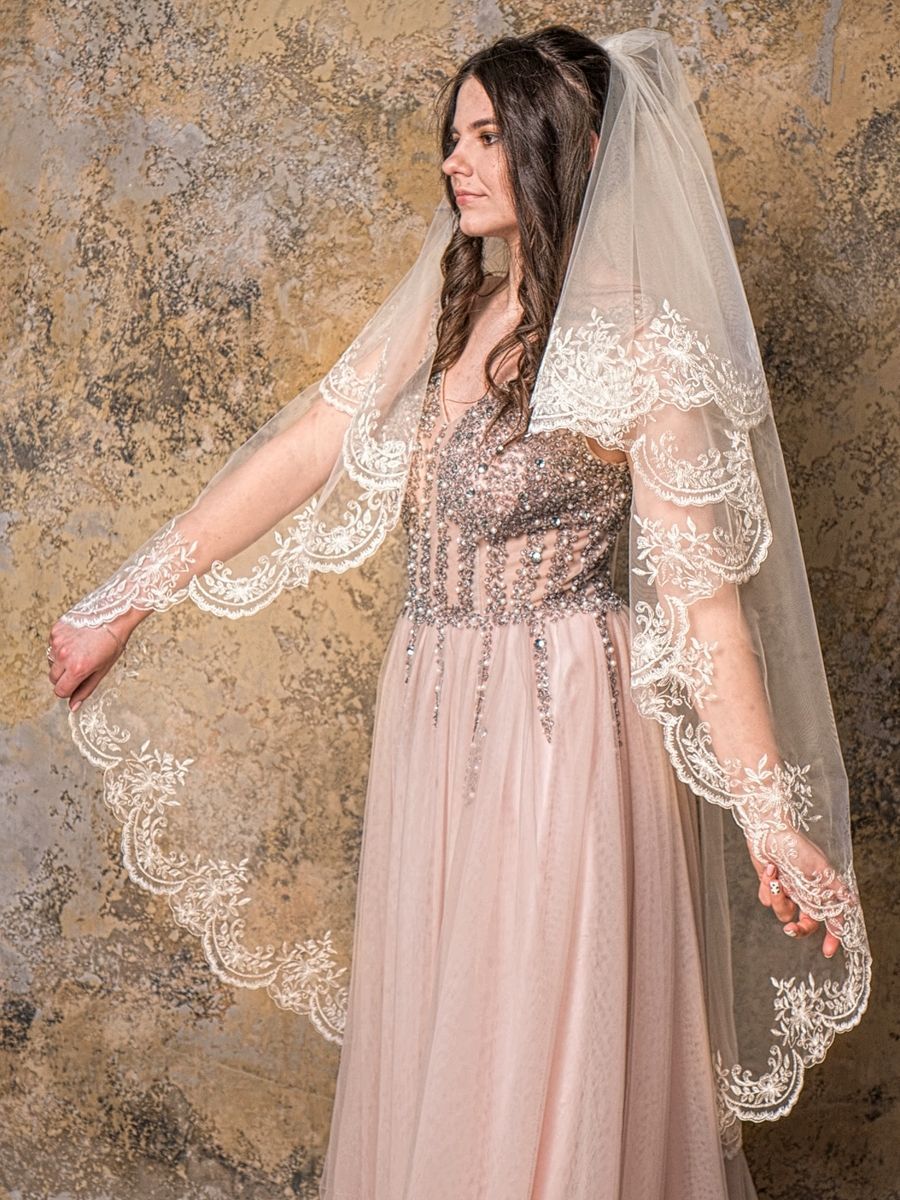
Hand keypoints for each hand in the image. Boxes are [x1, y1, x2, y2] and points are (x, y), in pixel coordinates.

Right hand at [46, 615, 132, 711]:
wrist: (115, 615)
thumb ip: (85, 689)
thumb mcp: (102, 670)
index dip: (69, 690)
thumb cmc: (113, 643)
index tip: (77, 683)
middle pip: (53, 678)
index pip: (60, 691)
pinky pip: (52, 646)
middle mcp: (64, 656)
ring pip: (51, 662)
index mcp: (77, 669)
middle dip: (64, 677)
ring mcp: (58, 642)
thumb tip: (73, 707)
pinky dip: (61, 646)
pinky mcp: (55, 630)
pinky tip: (76, 640)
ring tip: (80, 651)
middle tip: (80, 667)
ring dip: (61, 661)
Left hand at [747, 843, 842, 958]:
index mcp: (821, 890)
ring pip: (783, 912)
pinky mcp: (770, 887)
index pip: (831, 918)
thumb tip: (851, 902)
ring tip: (775, 878)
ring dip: (778, 897)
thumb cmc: (796, 846)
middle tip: (790, 928)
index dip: (832, 936)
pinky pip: (767, 899)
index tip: (827, 951)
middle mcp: (805, 894)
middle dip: (798, 928)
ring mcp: (788, 891)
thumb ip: (834, 887)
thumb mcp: (819, 866)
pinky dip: (766, 886)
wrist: (767, 831)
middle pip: (806, 923)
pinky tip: (769, 870)